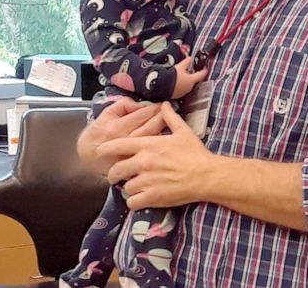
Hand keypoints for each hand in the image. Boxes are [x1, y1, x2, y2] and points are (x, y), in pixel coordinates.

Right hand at [76, 97, 161, 175]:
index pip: (141, 115)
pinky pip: (148, 154)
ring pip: (151, 142)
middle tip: (170, 112)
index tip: (162, 104)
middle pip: (150, 128)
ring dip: (163, 131)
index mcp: (117, 127)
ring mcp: (129, 156)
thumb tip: (141, 104)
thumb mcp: (106, 113)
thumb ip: (123, 105)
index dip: (154, 108)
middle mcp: (124, 142)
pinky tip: (163, 140)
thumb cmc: (97, 133)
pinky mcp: (132, 166)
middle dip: (162, 118)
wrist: (87, 156)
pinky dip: (157, 146)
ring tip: (169, 123)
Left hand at [98, 103, 216, 209]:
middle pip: (116, 170)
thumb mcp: (183, 131)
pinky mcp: (152, 197)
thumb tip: (164, 104)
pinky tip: (141, 199)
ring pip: (125, 187)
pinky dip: (135, 202)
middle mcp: (143, 162)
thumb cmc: (195, 153)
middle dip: (114, 174)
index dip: (105, 149)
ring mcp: (146, 180)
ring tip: (137, 187)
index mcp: (147, 144)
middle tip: (116, 177)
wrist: (207, 175)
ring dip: (129, 188)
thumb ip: (170, 117)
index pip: (117, 145)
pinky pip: (132, 202)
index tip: (100, 152)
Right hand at [171, 56, 207, 98]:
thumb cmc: (172, 77)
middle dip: (192, 75)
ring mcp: (184, 92)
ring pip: (187, 84)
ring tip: (179, 75)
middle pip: (194, 80)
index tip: (206, 69)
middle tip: (188, 70)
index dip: (204, 70)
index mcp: (192, 80)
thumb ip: (186, 62)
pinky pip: (181, 88)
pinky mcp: (177, 95)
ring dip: (185, 80)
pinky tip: (174, 81)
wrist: (162, 87)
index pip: (202, 74)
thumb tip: (190, 58)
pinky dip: (180, 85)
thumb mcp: (180, 66)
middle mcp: (190, 87)